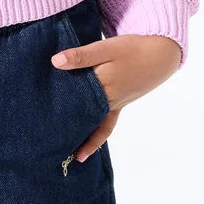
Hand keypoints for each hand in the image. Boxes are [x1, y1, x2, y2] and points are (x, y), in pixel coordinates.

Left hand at [50, 33, 182, 161]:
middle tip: (52, 148)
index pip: (75, 101)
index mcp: (102, 85)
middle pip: (85, 119)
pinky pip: (107, 125)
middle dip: (70, 132)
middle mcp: (108, 100)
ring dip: (84, 139)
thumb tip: (55, 62)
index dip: (59, 110)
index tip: (42, 123)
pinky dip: (98, 136)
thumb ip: (81, 56)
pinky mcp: (121, 104)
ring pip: (96, 127)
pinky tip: (89, 143)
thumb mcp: (105, 48)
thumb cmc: (132, 49)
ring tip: (70, 155)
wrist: (161, 54)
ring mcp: (116, 104)